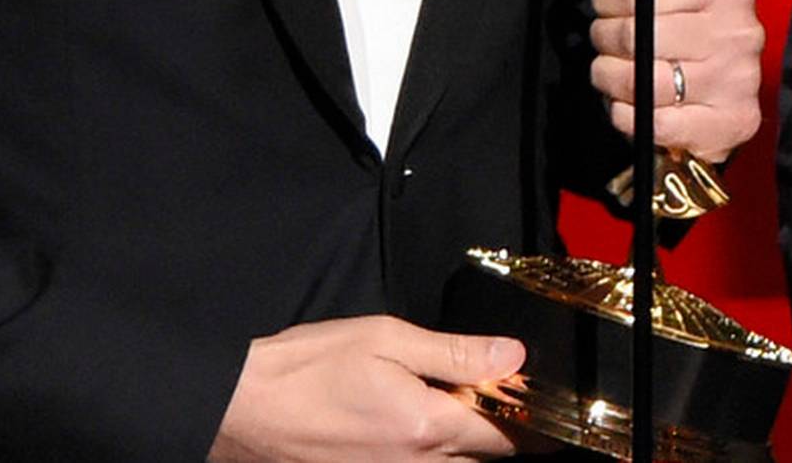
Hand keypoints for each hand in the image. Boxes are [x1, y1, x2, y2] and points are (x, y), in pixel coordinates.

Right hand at [208, 315, 525, 461]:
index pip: (507, 439)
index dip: (536, 423)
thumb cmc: (306, 368)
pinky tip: (418, 423)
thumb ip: (455, 354)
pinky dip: (432, 453)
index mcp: (427, 428)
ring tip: (461, 405)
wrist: (240, 408)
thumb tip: (513, 357)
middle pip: (485, 459)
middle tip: (505, 396)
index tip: (552, 408)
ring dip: (466, 443)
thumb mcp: (385, 339)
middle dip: (503, 432)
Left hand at [586, 0, 763, 164]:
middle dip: (607, 39)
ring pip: (645, 82)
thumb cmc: (678, 21)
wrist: (717, 90)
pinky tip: (630, 103)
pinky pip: (659, 124)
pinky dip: (629, 115)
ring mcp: (738, 78)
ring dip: (611, 78)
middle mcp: (739, 30)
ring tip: (610, 71)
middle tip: (604, 39)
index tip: (603, 1)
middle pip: (642, 36)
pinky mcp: (732, 121)